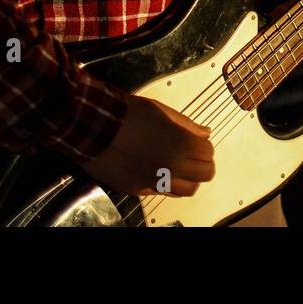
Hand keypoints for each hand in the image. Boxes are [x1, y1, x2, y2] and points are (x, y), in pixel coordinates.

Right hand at [80, 95, 213, 196]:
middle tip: (195, 155)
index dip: (205, 145)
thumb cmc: (125, 114)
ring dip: (189, 178)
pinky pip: (162, 193)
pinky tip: (161, 171)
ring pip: (187, 190)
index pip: (208, 153)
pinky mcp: (137, 189)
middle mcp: (170, 167)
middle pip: (205, 175)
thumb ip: (186, 125)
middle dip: (203, 163)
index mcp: (180, 144)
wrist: (94, 126)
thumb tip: (204, 132)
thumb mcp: (161, 111)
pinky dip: (166, 184)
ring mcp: (154, 181)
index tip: (199, 141)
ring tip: (181, 167)